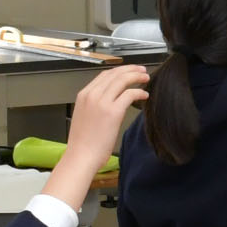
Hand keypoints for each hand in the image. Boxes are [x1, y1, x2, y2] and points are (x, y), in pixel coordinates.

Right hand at [43, 65, 150, 209]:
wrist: (81, 156)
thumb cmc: (83, 143)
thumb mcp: (85, 116)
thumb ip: (95, 104)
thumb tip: (111, 100)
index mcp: (83, 95)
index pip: (104, 75)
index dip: (120, 70)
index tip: (129, 71)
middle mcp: (92, 95)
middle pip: (115, 74)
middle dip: (131, 69)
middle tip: (142, 70)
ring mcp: (102, 102)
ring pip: (123, 80)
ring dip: (137, 76)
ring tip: (146, 78)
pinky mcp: (113, 112)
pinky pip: (130, 94)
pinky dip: (139, 92)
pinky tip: (144, 95)